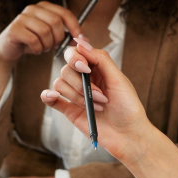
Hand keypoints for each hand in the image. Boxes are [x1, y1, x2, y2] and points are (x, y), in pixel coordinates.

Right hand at [0, 2, 81, 62]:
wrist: (8, 49)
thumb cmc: (32, 41)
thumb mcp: (51, 37)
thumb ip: (66, 36)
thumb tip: (84, 40)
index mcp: (44, 7)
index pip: (64, 13)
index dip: (74, 26)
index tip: (79, 39)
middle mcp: (32, 9)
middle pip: (56, 22)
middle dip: (58, 38)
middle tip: (54, 46)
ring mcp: (22, 18)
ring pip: (45, 32)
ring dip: (47, 45)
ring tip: (43, 48)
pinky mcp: (14, 29)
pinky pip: (34, 40)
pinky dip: (38, 49)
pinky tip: (35, 50)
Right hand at [41, 37, 154, 164]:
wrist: (128, 135)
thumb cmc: (129, 108)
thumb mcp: (119, 79)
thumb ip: (100, 59)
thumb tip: (81, 42)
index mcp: (97, 69)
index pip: (76, 53)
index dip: (76, 58)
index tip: (86, 68)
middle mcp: (85, 80)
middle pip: (66, 69)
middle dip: (81, 84)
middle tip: (101, 97)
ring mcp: (76, 95)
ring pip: (60, 84)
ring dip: (77, 96)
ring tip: (96, 107)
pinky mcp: (69, 110)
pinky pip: (50, 98)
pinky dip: (48, 95)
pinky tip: (52, 96)